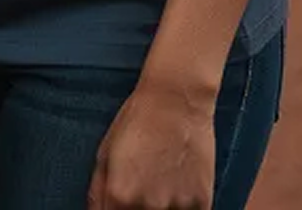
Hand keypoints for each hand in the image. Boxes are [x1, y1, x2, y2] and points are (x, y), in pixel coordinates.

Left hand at [88, 77, 214, 209]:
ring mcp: (178, 207)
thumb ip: (98, 191)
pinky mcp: (203, 204)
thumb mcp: (105, 153)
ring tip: (160, 182)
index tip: (119, 203)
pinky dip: (182, 208)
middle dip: (134, 209)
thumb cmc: (137, 122)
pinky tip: (177, 187)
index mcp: (119, 194)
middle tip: (141, 188)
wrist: (176, 102)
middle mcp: (148, 207)